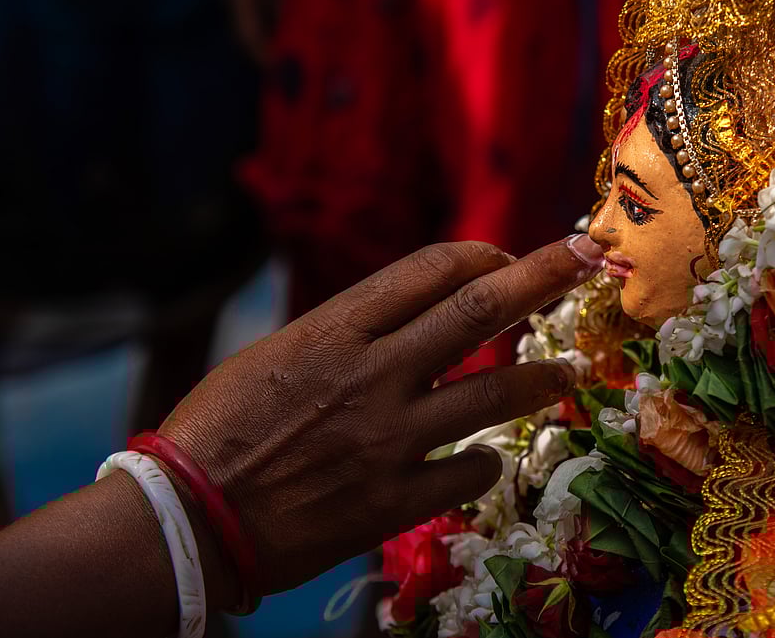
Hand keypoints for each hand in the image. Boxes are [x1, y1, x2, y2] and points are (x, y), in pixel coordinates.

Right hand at [159, 235, 603, 601]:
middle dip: (543, 275)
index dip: (483, 256)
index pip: (432, 271)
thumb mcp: (277, 354)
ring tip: (567, 370)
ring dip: (543, 376)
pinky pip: (469, 470)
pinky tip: (483, 457)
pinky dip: (484, 458)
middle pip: (480, 309)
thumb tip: (416, 316)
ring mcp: (389, 438)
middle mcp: (373, 374)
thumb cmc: (219, 428)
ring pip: (496, 393)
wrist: (187, 518)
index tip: (509, 257)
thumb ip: (350, 333)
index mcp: (336, 329)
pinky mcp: (394, 500)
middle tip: (587, 256)